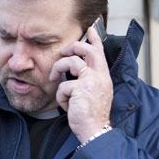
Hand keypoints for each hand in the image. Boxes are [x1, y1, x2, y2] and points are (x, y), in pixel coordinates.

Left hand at [48, 25, 112, 142]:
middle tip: (62, 52)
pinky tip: (67, 106)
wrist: (95, 130)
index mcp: (103, 76)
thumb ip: (88, 80)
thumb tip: (75, 69)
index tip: (90, 29)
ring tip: (54, 80)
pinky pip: (62, 86)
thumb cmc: (92, 114)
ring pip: (70, 62)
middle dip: (72, 46)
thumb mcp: (94, 93)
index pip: (100, 53)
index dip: (94, 39)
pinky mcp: (80, 89)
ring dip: (58, 70)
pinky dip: (61, 97)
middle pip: (86, 50)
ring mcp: (91, 81)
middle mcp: (99, 76)